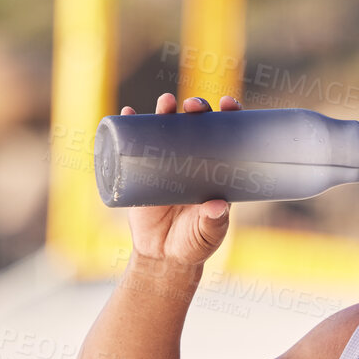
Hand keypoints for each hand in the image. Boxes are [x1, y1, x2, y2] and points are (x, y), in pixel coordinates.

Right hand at [123, 92, 241, 268]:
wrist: (163, 256)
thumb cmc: (193, 244)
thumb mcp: (208, 235)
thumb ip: (215, 222)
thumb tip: (218, 205)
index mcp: (216, 170)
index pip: (226, 136)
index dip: (229, 116)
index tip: (230, 105)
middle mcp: (193, 160)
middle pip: (196, 125)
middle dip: (197, 108)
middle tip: (194, 106)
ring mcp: (166, 163)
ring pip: (166, 128)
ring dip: (165, 110)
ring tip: (166, 102)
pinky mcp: (141, 170)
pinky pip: (134, 144)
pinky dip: (129, 126)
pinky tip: (128, 114)